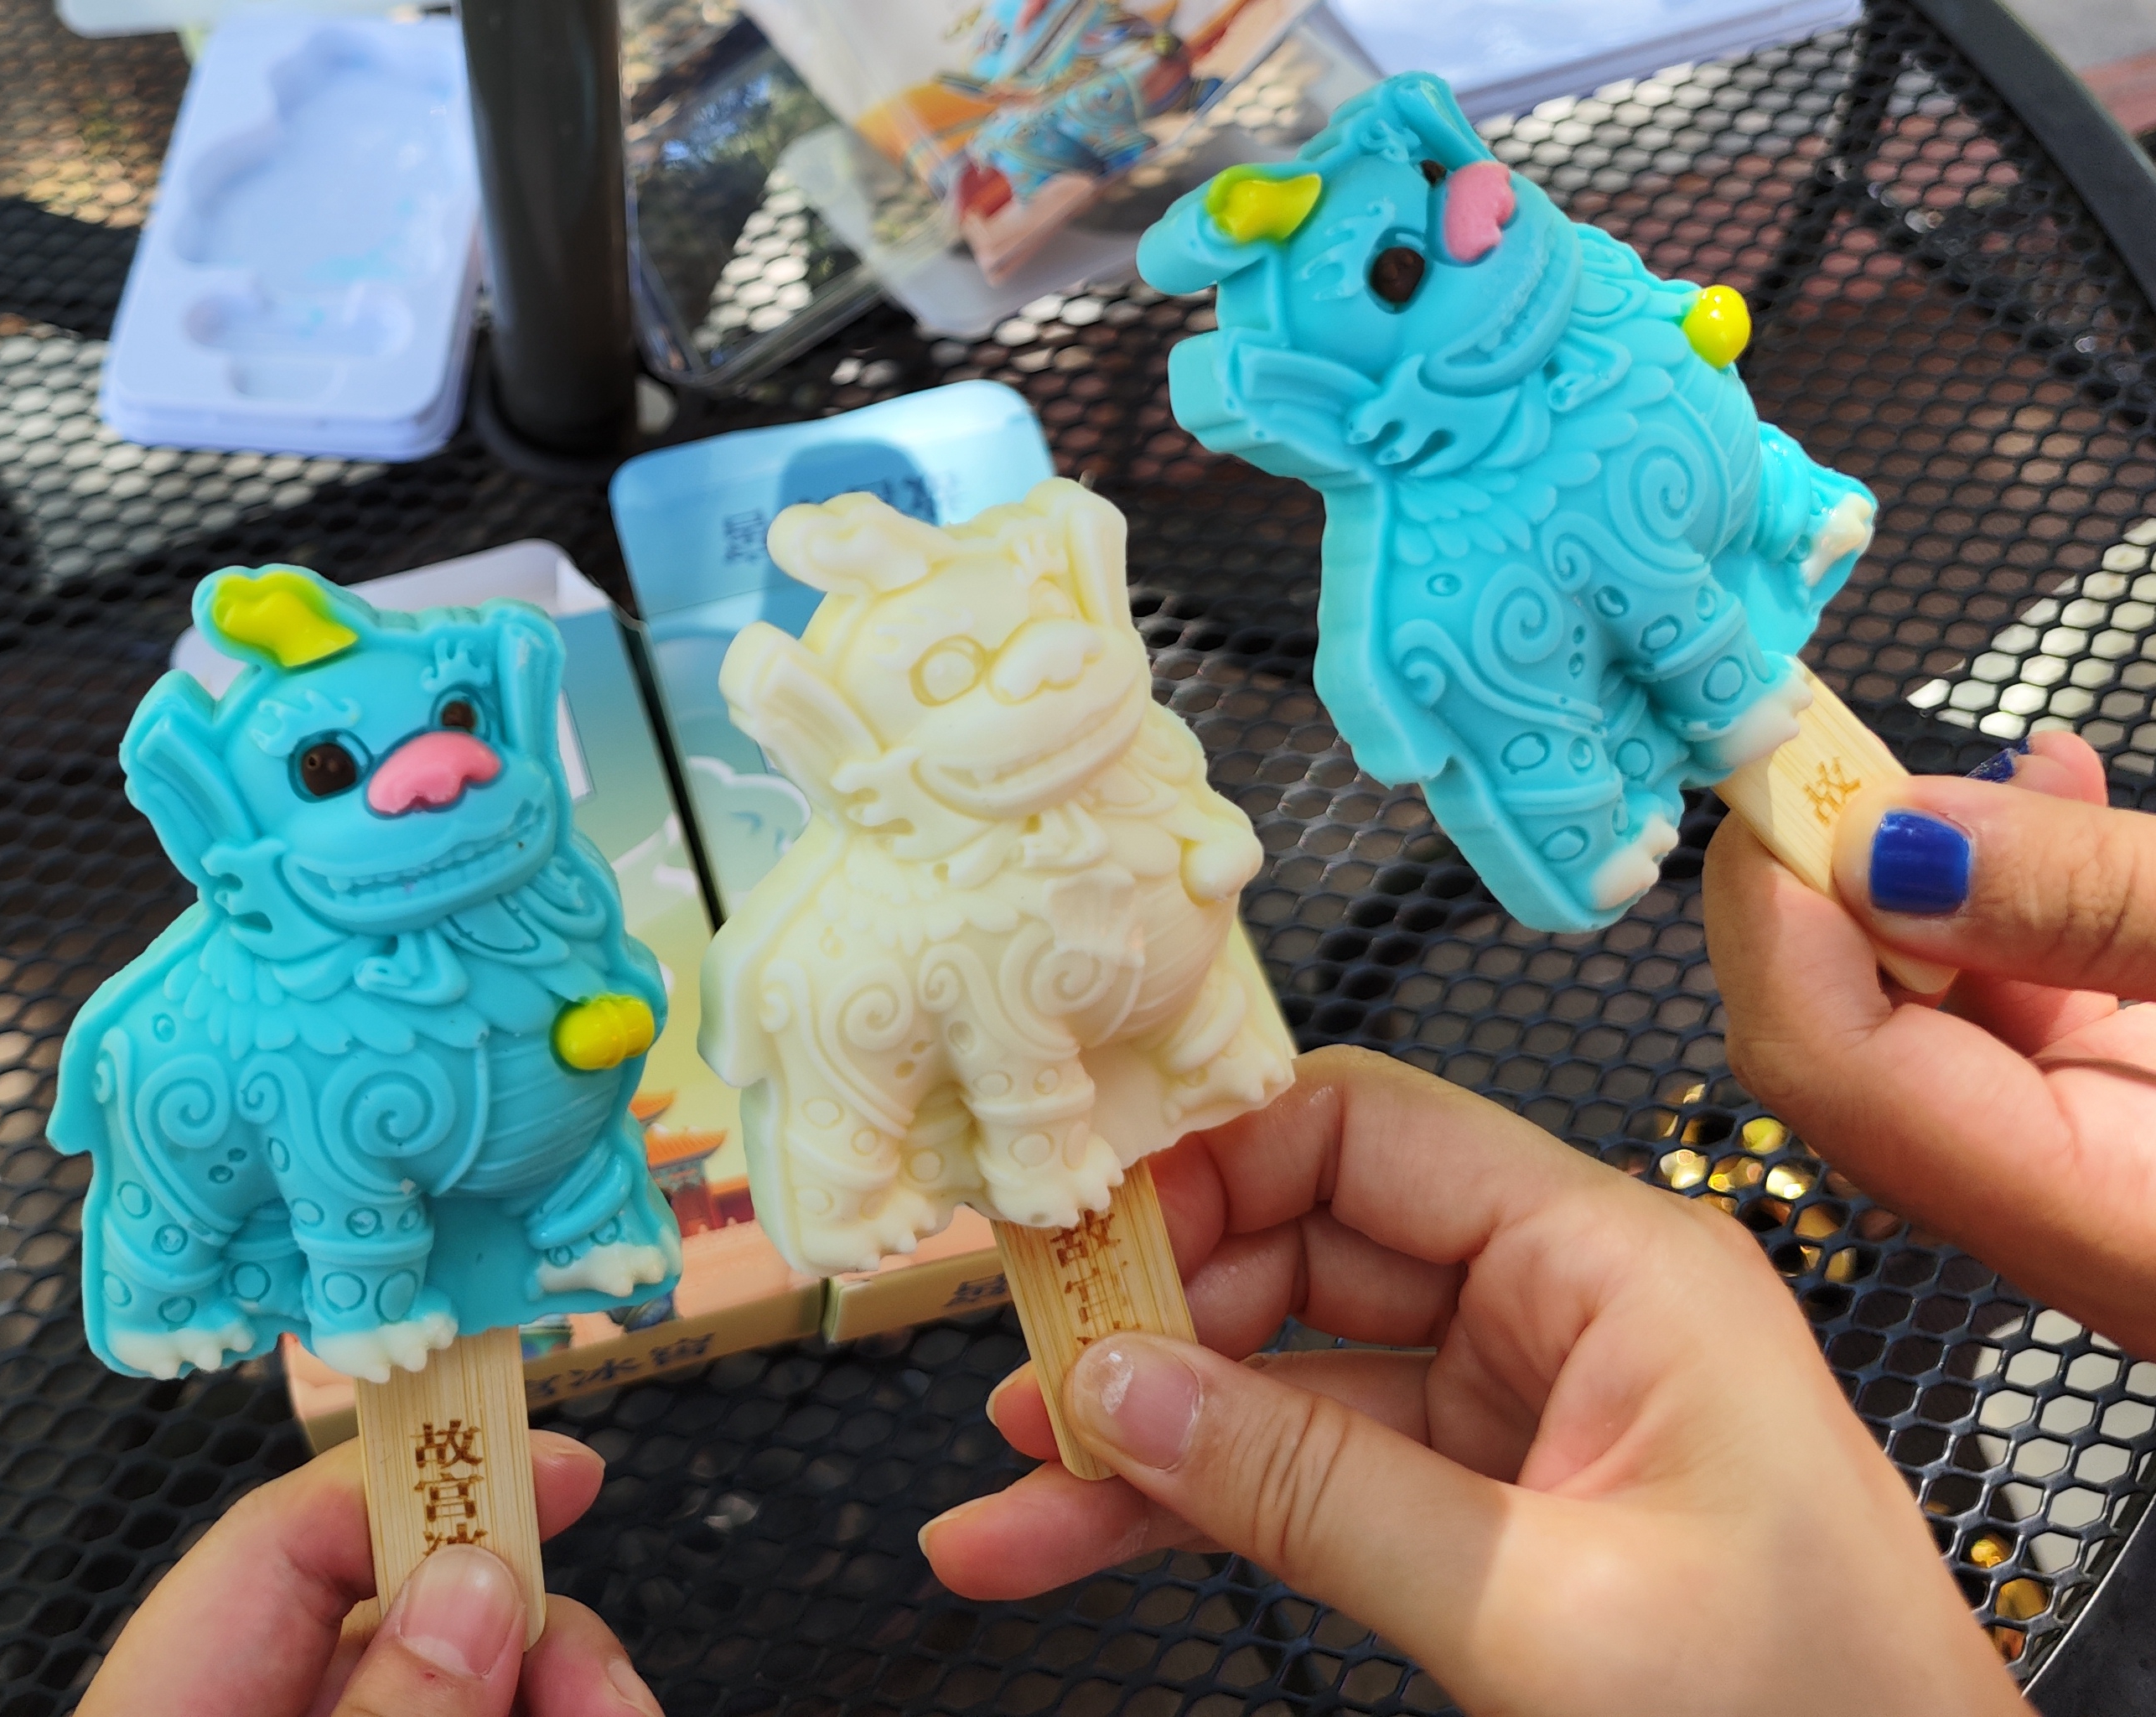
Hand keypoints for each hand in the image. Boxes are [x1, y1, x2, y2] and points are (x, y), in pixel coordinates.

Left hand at [77, 1430, 659, 1716]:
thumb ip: (388, 1707)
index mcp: (175, 1697)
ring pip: (474, 1684)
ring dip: (564, 1690)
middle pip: (415, 1616)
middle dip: (534, 1629)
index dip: (425, 1477)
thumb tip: (477, 1583)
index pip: (289, 1535)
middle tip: (605, 1692)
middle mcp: (253, 1706)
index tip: (561, 1468)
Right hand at [918, 1046, 2019, 1714]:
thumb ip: (1307, 1491)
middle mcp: (1560, 1306)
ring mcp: (1518, 1409)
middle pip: (1295, 1248)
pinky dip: (1194, 1509)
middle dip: (1143, 1319)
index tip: (1066, 1231)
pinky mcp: (1489, 1509)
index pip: (1360, 1129)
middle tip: (1015, 1377)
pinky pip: (1305, 1478)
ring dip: (1141, 1436)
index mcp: (1612, 1263)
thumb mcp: (1537, 1606)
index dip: (1198, 1165)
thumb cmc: (1809, 1716)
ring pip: (1280, 1378)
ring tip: (1003, 1499)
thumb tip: (1115, 1388)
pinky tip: (1075, 1539)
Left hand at [1704, 729, 2155, 1352]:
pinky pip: (2040, 1028)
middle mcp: (2093, 1241)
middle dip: (1846, 887)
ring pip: (1947, 1030)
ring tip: (2007, 769)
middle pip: (1866, 1055)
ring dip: (1945, 879)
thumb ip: (2092, 907)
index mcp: (2120, 1238)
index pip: (1837, 1076)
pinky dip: (2032, 916)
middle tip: (1845, 752)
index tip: (1779, 780)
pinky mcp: (2147, 1147)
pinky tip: (2061, 812)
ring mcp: (2115, 1196)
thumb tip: (1897, 843)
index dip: (1784, 914)